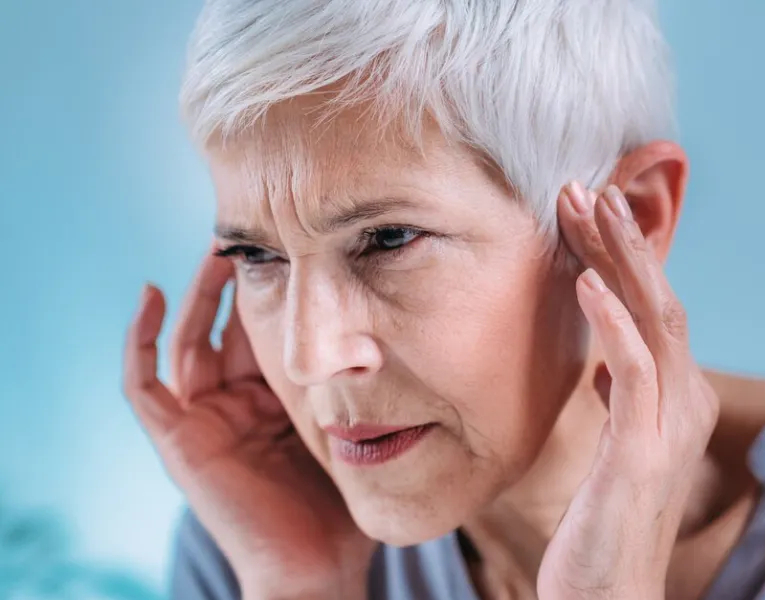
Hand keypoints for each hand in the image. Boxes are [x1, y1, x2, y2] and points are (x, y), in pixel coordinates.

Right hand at [122, 252, 375, 599]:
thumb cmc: (345, 510)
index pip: (266, 333)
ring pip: (188, 342)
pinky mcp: (179, 440)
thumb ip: (367, 390)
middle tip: (255, 233)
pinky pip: (143, 384)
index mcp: (277, 403)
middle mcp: (237, 406)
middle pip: (225, 328)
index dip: (274, 292)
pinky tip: (149, 292)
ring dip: (196, 294)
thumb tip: (404, 335)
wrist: (318, 567)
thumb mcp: (357, 431)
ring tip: (216, 249)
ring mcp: (205, 422)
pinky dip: (138, 339)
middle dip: (234, 281)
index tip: (299, 247)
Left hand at [538, 184, 719, 599]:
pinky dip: (612, 322)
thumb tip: (606, 359)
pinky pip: (633, 372)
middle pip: (660, 298)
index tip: (588, 207)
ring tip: (584, 209)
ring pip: (654, 320)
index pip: (655, 306)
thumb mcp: (617, 443)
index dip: (624, 253)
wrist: (609, 594)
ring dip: (617, 260)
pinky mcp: (642, 451)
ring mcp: (668, 424)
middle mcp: (685, 400)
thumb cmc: (604, 522)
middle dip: (621, 238)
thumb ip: (621, 395)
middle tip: (582, 186)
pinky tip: (584, 284)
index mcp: (677, 394)